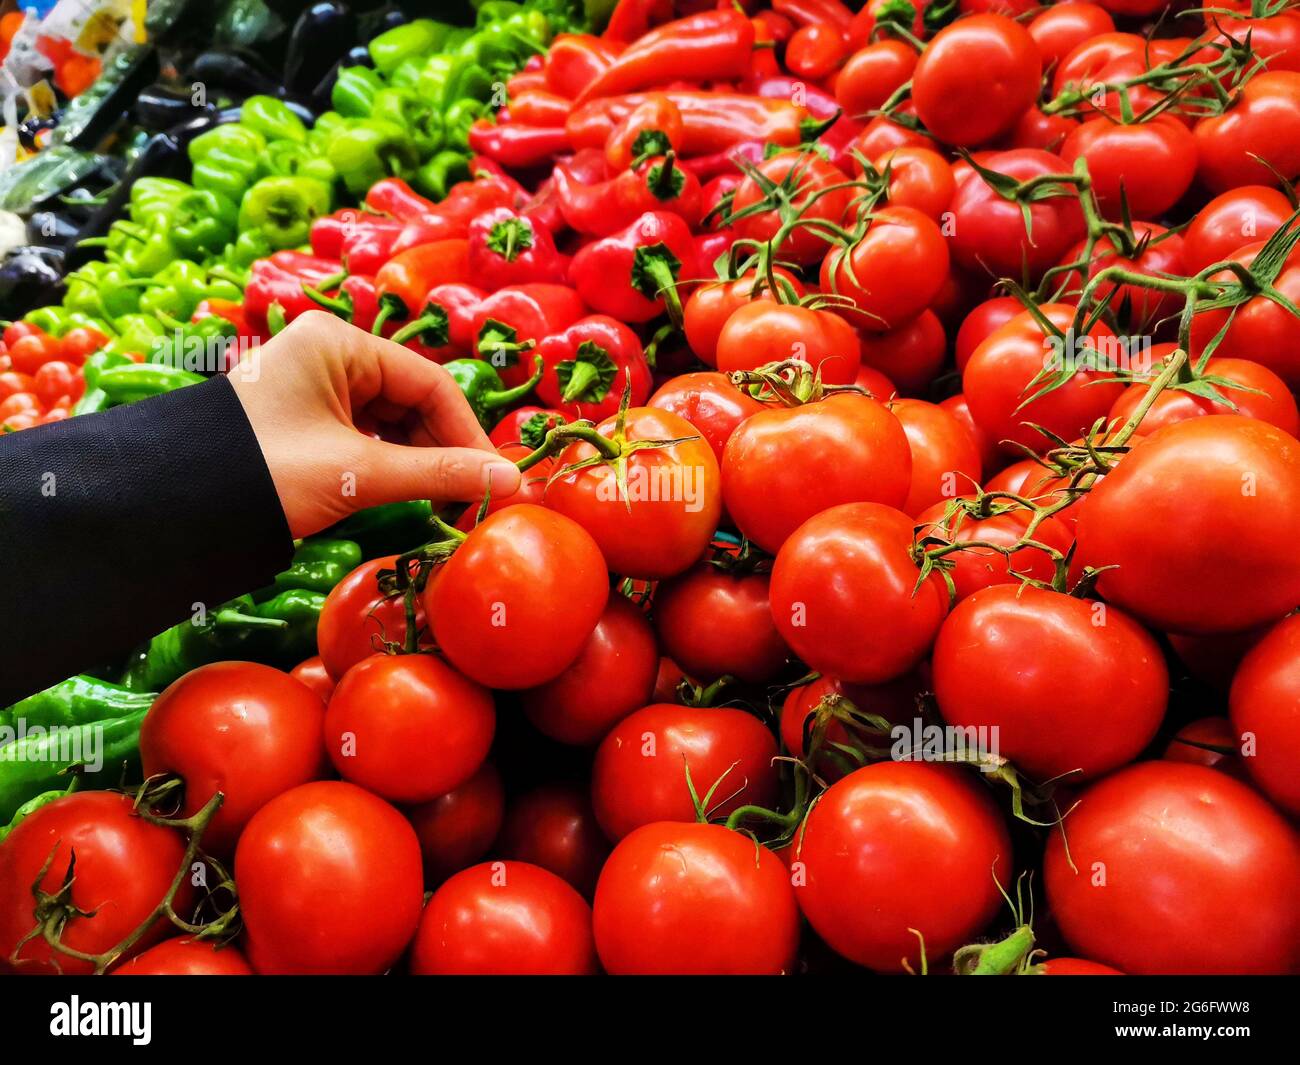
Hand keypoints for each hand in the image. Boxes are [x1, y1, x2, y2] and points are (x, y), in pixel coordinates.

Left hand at [229, 311, 520, 537]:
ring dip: (420, 463)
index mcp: (339, 343)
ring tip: (443, 504)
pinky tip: (407, 494)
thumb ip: (438, 475)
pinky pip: (366, 435)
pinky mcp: (305, 418)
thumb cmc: (265, 473)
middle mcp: (329, 354)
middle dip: (444, 452)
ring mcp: (315, 386)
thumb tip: (510, 479)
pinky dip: (391, 466)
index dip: (468, 433)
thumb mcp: (358, 473)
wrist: (174, 505)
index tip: (495, 478)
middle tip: (473, 499)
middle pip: (413, 401)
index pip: (430, 382)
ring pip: (392, 421)